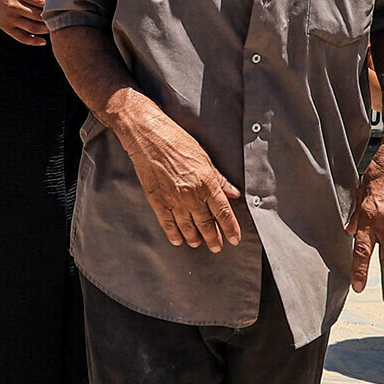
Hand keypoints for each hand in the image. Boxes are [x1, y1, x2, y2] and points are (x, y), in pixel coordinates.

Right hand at [118, 109, 241, 250]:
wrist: (149, 137)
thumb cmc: (177, 142)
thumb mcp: (205, 158)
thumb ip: (219, 179)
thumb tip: (233, 194)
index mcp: (207, 183)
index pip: (223, 212)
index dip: (230, 228)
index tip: (234, 239)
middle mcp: (192, 195)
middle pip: (206, 223)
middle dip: (213, 238)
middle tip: (217, 246)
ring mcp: (173, 200)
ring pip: (187, 226)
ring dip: (194, 238)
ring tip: (198, 244)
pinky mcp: (157, 200)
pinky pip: (167, 223)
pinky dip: (173, 233)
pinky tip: (177, 240)